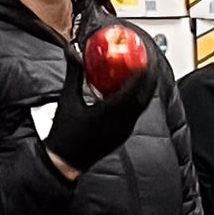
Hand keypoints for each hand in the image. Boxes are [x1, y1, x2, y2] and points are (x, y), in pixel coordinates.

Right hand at [45, 37, 159, 176]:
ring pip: (142, 105)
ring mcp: (124, 130)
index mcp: (110, 114)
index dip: (142, 73)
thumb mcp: (67, 100)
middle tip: (149, 61)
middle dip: (149, 77)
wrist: (64, 163)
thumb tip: (73, 51)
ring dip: (145, 88)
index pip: (133, 90)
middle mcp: (122, 123)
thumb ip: (74, 74)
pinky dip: (137, 99)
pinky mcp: (123, 134)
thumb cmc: (64, 135)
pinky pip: (135, 113)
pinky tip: (131, 90)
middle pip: (144, 96)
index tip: (145, 58)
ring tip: (144, 72)